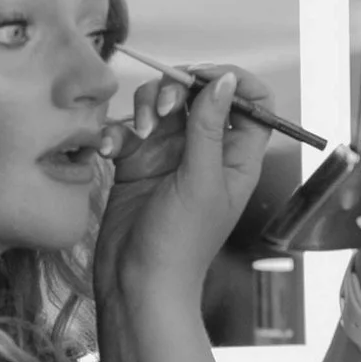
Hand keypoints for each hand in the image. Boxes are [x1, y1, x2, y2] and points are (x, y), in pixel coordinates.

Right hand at [92, 67, 270, 323]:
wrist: (137, 283)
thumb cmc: (180, 243)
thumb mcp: (201, 180)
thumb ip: (210, 126)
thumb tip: (227, 80)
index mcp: (236, 157)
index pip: (252, 101)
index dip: (232, 81)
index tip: (204, 78)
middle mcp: (205, 151)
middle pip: (199, 93)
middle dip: (177, 89)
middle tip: (162, 109)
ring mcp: (169, 155)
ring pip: (160, 104)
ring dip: (144, 108)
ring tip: (138, 134)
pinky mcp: (136, 163)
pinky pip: (127, 130)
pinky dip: (116, 133)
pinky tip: (108, 151)